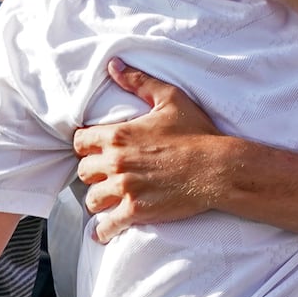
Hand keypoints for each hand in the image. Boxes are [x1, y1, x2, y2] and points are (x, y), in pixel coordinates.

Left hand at [73, 60, 222, 242]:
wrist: (217, 167)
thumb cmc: (196, 132)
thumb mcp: (169, 99)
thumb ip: (138, 81)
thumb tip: (113, 65)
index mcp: (119, 135)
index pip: (80, 141)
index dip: (86, 145)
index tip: (94, 150)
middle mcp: (116, 162)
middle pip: (83, 171)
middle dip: (92, 173)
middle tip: (103, 175)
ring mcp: (124, 188)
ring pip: (91, 199)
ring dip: (98, 199)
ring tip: (107, 200)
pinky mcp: (136, 211)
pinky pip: (107, 226)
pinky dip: (103, 230)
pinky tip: (104, 232)